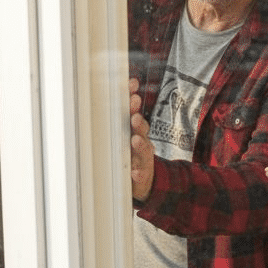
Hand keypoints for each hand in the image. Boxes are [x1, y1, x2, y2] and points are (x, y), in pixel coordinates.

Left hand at [129, 78, 154, 200]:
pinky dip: (138, 173)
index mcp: (135, 131)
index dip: (133, 100)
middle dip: (138, 122)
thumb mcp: (126, 134)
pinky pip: (141, 175)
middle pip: (141, 130)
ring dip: (140, 144)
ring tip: (135, 140)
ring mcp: (144, 159)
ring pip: (143, 150)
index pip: (134, 112)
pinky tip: (134, 173)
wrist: (147, 180)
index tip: (132, 86)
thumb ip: (122, 115)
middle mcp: (142, 142)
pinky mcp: (143, 176)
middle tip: (134, 115)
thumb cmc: (131, 154)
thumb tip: (120, 88)